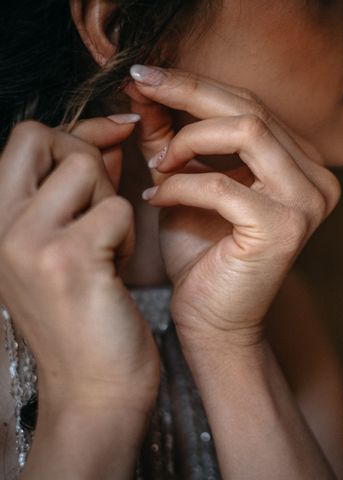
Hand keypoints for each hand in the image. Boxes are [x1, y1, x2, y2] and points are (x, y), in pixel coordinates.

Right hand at [0, 118, 159, 407]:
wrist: (93, 387)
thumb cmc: (86, 312)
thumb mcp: (67, 242)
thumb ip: (81, 187)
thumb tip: (110, 133)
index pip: (27, 137)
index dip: (80, 131)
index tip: (118, 132)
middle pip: (43, 136)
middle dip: (88, 155)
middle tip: (103, 205)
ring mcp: (26, 241)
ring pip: (85, 168)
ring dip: (111, 202)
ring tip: (109, 246)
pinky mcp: (67, 259)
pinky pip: (117, 209)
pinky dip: (128, 235)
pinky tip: (116, 268)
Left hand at [128, 65, 340, 347]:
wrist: (213, 321)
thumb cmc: (202, 255)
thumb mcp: (184, 182)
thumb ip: (172, 136)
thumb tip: (147, 87)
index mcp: (301, 164)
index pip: (252, 105)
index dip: (196, 84)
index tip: (147, 75)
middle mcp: (316, 178)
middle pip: (253, 109)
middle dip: (188, 92)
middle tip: (141, 86)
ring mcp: (307, 202)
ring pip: (248, 131)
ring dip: (189, 141)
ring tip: (158, 163)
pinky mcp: (284, 228)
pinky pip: (223, 185)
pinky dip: (181, 185)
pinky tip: (156, 197)